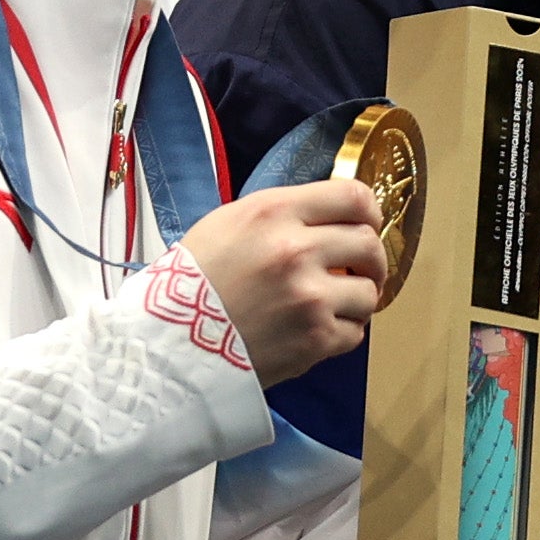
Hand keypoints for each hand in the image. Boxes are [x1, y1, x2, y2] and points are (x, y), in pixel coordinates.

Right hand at [170, 179, 386, 385]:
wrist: (169, 343)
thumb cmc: (193, 282)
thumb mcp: (229, 223)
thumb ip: (284, 214)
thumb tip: (330, 219)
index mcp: (274, 213)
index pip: (353, 196)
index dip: (369, 212)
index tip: (366, 225)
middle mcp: (297, 249)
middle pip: (370, 243)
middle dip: (370, 259)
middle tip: (360, 270)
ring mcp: (309, 298)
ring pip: (369, 293)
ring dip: (356, 300)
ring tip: (334, 305)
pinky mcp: (314, 340)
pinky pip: (355, 333)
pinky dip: (341, 333)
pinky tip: (316, 331)